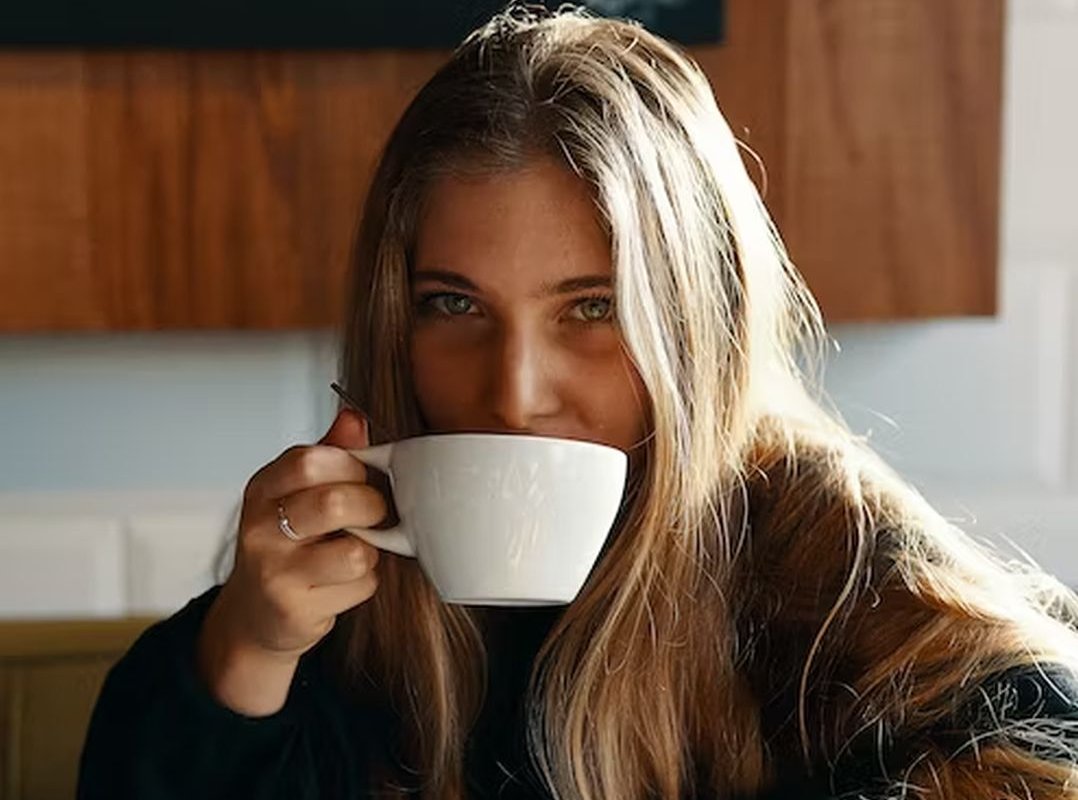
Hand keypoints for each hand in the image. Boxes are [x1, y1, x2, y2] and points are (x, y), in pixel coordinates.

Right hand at [197, 409, 385, 714]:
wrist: (255, 615)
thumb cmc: (285, 544)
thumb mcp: (296, 492)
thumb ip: (329, 454)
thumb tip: (354, 417)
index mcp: (263, 488)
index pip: (310, 460)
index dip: (350, 467)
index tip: (359, 477)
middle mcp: (260, 529)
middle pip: (336, 503)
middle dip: (371, 507)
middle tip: (371, 514)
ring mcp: (274, 572)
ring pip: (356, 551)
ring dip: (370, 551)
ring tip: (354, 550)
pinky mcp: (295, 610)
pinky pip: (359, 587)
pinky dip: (364, 583)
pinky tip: (343, 582)